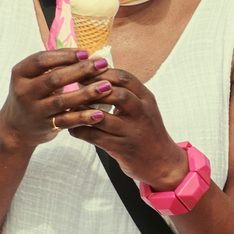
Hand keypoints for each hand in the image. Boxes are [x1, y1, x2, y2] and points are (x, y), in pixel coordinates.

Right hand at [0, 47, 112, 148]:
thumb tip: (85, 53)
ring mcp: (35, 110)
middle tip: (102, 64)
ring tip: (106, 86)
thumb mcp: (34, 77)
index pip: (41, 60)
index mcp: (20, 74)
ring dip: (86, 93)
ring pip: (62, 101)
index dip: (64, 55)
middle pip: (54, 78)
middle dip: (81, 70)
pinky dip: (83, 117)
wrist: (17, 127)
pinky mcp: (46, 126)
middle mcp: (24, 92)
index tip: (86, 52)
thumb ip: (55, 65)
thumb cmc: (33, 95)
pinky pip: (67, 121)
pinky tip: (99, 114)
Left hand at [62, 67, 187, 188]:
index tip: (85, 70)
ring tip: (71, 108)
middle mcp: (142, 114)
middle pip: (117, 94)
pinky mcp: (123, 149)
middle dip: (93, 89)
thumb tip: (93, 75)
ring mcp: (133, 132)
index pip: (124, 78)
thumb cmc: (146, 131)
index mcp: (146, 99)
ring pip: (102, 118)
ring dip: (82, 112)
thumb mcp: (141, 108)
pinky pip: (96, 138)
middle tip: (76, 87)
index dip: (102, 72)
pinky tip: (73, 128)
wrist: (162, 162)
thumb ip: (123, 92)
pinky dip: (80, 131)